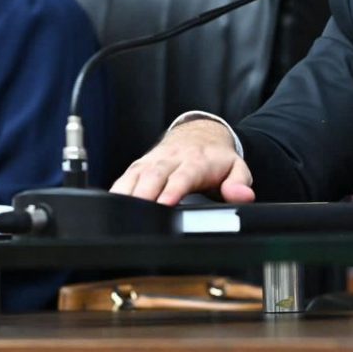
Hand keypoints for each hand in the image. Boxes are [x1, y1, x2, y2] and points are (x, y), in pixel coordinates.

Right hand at [111, 119, 255, 206]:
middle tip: (137, 217)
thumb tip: (241, 196)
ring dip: (127, 193)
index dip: (173, 190)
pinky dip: (117, 190)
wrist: (201, 134)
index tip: (165, 204)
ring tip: (119, 214)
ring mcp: (154, 160)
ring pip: (137, 174)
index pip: (183, 176)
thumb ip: (239, 183)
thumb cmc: (216, 159)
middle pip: (155, 176)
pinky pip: (126, 176)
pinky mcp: (141, 164)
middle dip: (144, 195)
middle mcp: (172, 159)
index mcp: (197, 161)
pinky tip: (111, 206)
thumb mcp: (237, 168)